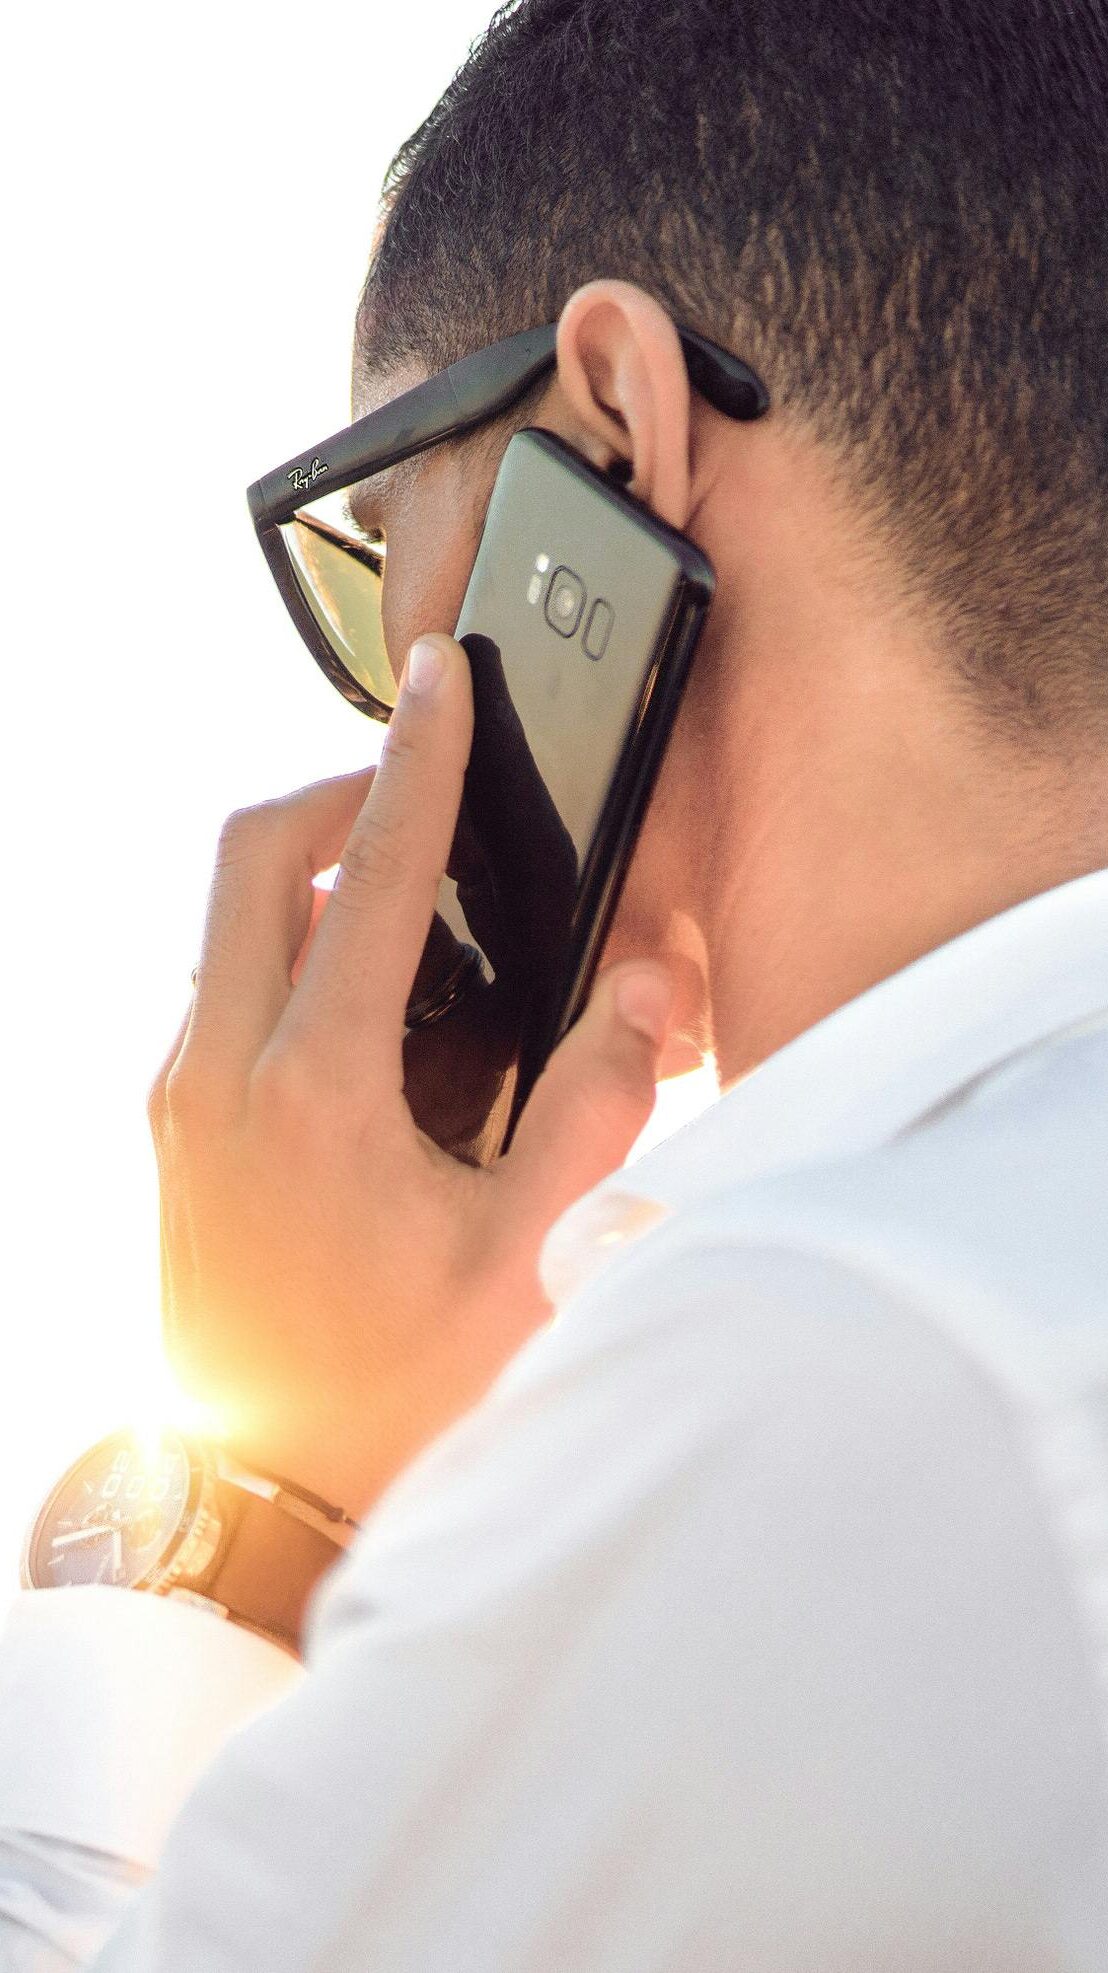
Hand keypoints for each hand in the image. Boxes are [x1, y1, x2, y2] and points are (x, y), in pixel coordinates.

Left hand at [149, 635, 674, 1517]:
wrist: (264, 1500)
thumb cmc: (391, 1393)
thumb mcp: (529, 1257)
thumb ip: (599, 1105)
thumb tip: (638, 985)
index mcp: (311, 1093)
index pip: (370, 877)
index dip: (418, 762)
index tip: (442, 681)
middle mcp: (218, 1077)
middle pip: (249, 857)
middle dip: (334, 794)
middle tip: (418, 797)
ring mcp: (178, 1102)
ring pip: (223, 918)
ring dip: (303, 872)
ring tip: (405, 899)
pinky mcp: (170, 1131)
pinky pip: (219, 984)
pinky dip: (282, 946)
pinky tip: (364, 1002)